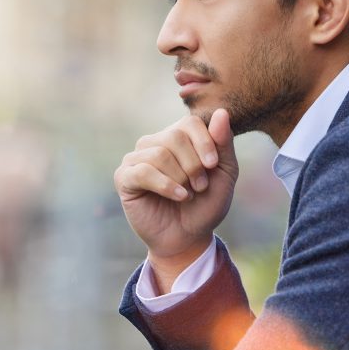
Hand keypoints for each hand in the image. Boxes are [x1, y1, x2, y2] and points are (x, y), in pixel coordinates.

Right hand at [113, 109, 238, 289]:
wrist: (188, 237)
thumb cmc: (205, 205)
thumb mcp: (224, 174)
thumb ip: (223, 143)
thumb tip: (220, 112)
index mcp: (177, 137)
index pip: (189, 122)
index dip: (204, 142)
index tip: (213, 166)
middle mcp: (154, 143)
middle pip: (174, 136)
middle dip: (193, 164)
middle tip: (200, 186)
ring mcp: (136, 159)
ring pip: (159, 154)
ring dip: (180, 178)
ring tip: (188, 194)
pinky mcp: (124, 177)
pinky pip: (143, 172)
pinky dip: (165, 185)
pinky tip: (178, 197)